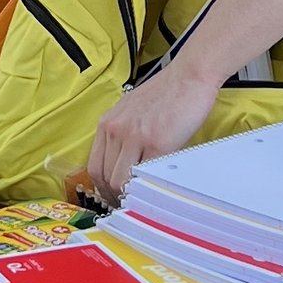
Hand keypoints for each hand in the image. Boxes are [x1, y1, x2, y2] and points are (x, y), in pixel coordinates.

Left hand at [85, 59, 222, 207]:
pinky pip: (145, 174)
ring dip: (129, 195)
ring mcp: (135, 137)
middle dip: (114, 196)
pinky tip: (154, 188)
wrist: (189, 77)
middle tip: (128, 205)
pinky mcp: (158, 142)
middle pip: (104, 177)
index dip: (102, 187)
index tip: (112, 196)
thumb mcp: (131, 111)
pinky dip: (148, 186)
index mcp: (107, 123)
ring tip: (140, 200)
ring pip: (120, 180)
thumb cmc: (165, 93)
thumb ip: (122, 135)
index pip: (94, 167)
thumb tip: (121, 165)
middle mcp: (116, 130)